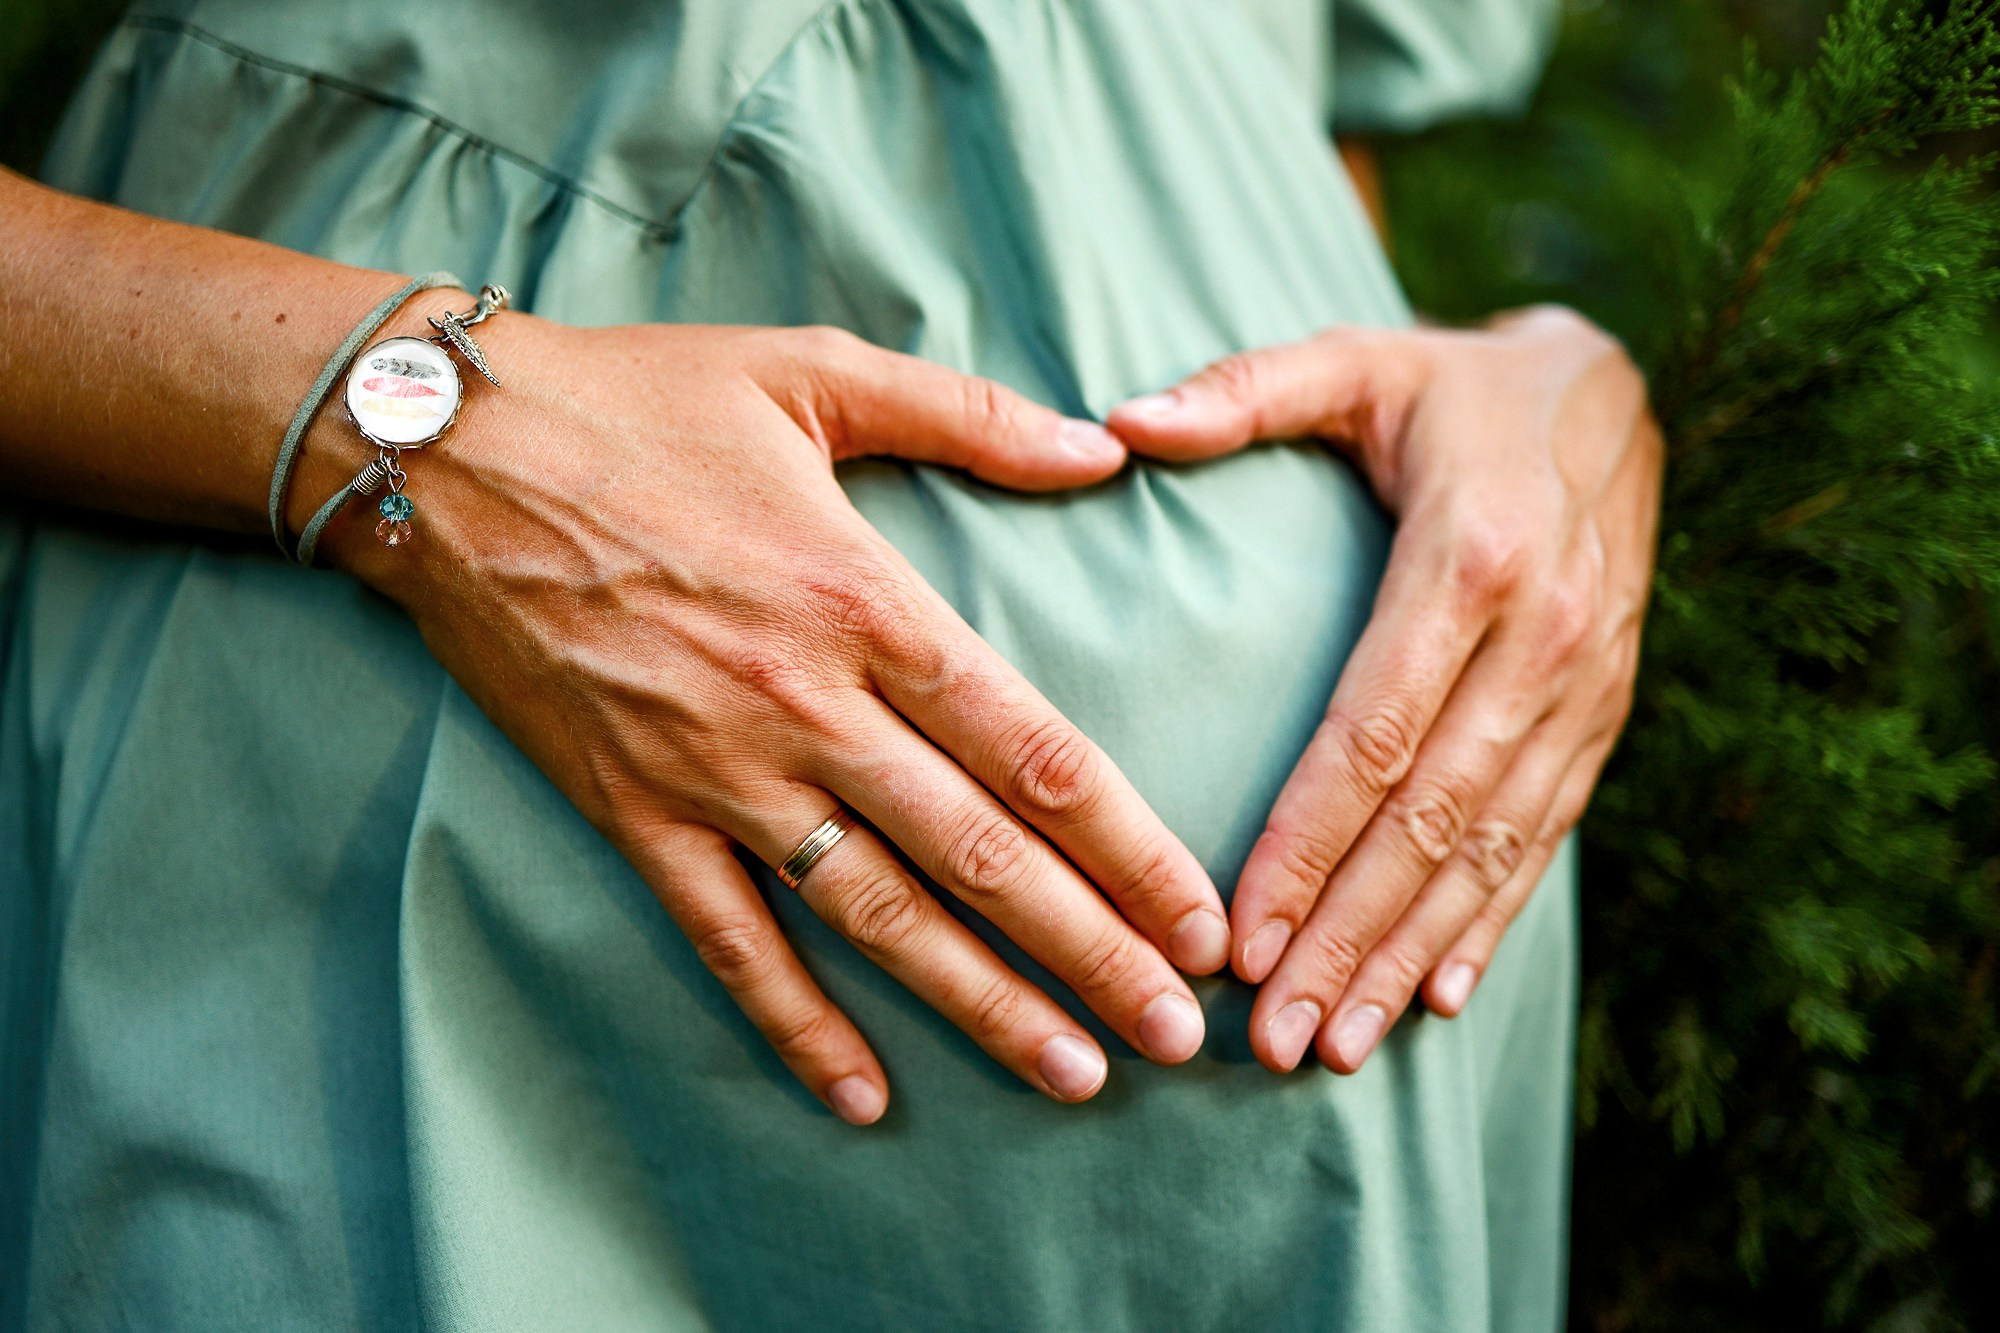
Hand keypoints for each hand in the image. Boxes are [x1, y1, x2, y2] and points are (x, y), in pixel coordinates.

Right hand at [334, 317, 1230, 1120]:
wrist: (444, 452)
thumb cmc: (640, 401)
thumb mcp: (815, 374)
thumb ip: (973, 416)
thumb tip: (1105, 451)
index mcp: (867, 602)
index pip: (1034, 752)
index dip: (1131, 846)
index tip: (1199, 918)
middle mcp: (804, 705)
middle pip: (979, 854)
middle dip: (1091, 952)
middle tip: (1176, 1036)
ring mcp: (713, 770)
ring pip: (873, 915)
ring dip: (979, 1003)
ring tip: (1074, 1073)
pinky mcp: (629, 811)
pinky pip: (727, 938)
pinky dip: (794, 1022)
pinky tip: (863, 1095)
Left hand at [1107, 306, 1660, 1072]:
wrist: (1614, 389)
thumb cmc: (1450, 387)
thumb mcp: (1352, 362)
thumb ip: (1239, 392)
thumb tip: (1114, 422)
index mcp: (1469, 559)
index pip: (1371, 734)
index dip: (1304, 846)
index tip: (1236, 939)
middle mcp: (1543, 637)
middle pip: (1430, 817)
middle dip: (1349, 935)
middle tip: (1273, 1037)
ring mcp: (1587, 686)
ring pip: (1492, 847)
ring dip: (1413, 953)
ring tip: (1341, 1044)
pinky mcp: (1604, 714)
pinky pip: (1546, 835)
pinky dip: (1493, 920)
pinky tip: (1438, 996)